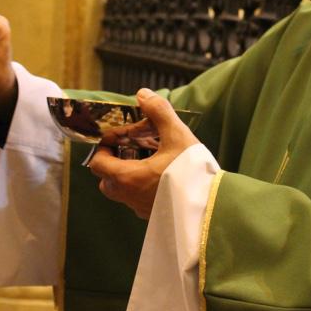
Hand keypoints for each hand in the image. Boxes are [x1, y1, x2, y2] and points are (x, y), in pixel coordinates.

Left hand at [89, 88, 199, 218]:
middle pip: (106, 180)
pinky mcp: (153, 216)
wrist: (212, 205)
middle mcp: (129, 196)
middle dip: (113, 163)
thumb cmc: (192, 172)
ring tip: (149, 161)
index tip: (120, 137)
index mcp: (127, 177)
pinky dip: (141, 188)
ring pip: (122, 192)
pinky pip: (137, 201)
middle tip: (132, 149)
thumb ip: (159, 112)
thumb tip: (143, 94)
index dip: (104, 147)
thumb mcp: (177, 135)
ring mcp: (140, 209)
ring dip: (127, 176)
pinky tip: (162, 177)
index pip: (97, 163)